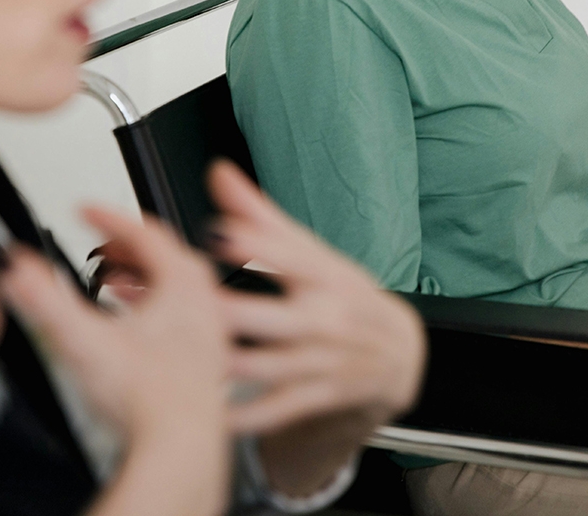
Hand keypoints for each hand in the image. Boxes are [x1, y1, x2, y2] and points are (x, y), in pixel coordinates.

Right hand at [0, 208, 229, 515]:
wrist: (180, 453)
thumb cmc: (148, 401)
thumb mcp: (83, 340)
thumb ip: (44, 300)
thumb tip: (16, 269)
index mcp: (184, 284)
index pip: (145, 231)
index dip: (108, 217)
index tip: (85, 210)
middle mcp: (206, 303)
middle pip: (165, 256)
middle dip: (125, 247)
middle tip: (96, 246)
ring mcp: (210, 333)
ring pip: (176, 289)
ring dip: (140, 279)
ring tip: (108, 283)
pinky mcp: (206, 363)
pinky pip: (181, 320)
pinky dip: (153, 311)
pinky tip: (129, 331)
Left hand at [206, 161, 425, 435]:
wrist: (399, 356)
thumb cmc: (344, 296)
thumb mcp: (313, 253)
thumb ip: (260, 217)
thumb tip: (219, 172)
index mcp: (324, 275)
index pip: (293, 256)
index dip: (258, 244)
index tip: (219, 232)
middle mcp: (326, 319)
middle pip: (278, 317)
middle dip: (235, 313)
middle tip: (191, 305)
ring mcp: (323, 362)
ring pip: (271, 367)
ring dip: (230, 365)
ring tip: (188, 359)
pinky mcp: (318, 398)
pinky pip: (278, 411)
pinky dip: (246, 415)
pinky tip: (211, 411)